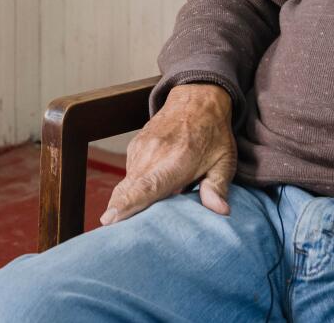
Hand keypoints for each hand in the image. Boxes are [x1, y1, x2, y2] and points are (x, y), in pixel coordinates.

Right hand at [99, 83, 236, 225]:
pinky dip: (131, 189)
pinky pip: (129, 174)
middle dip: (117, 212)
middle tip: (110, 234)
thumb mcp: (224, 160)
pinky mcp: (134, 147)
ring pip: (127, 184)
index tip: (109, 219)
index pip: (148, 186)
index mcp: (177, 159)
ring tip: (134, 220)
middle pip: (128, 189)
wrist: (196, 99)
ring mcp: (141, 148)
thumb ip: (218, 186)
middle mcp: (153, 153)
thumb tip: (220, 211)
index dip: (128, 203)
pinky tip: (142, 197)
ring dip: (127, 202)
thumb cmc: (213, 134)